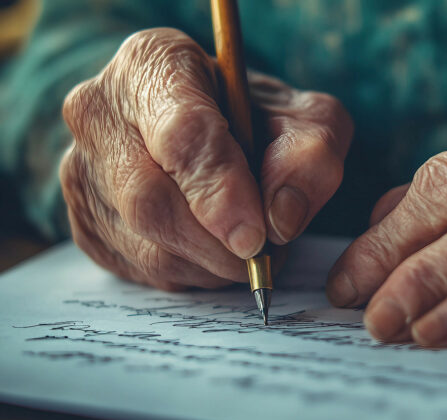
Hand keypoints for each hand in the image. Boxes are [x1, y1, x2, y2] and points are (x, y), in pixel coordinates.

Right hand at [61, 28, 351, 289]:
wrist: (204, 130)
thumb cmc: (252, 119)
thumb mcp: (303, 119)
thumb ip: (310, 154)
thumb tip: (281, 219)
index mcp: (154, 64)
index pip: (182, 133)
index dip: (221, 190)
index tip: (256, 234)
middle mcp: (100, 112)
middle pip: (151, 199)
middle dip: (217, 243)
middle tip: (263, 254)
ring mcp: (81, 170)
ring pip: (145, 244)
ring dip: (209, 263)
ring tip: (245, 247)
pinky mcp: (84, 221)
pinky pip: (138, 268)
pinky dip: (189, 274)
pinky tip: (213, 253)